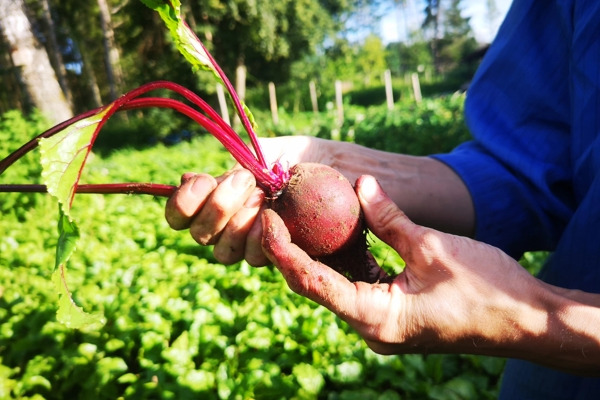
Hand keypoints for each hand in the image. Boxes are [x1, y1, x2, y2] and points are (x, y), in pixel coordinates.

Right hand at [165, 136, 333, 265]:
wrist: (341, 168)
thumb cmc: (301, 157)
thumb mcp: (262, 152)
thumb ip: (226, 166)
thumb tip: (184, 178)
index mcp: (221, 200)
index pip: (182, 215)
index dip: (182, 204)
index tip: (199, 181)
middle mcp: (232, 227)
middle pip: (200, 235)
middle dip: (218, 207)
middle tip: (246, 181)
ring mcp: (254, 243)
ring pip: (224, 251)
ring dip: (238, 224)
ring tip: (264, 198)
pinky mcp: (280, 255)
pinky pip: (256, 257)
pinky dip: (259, 237)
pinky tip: (274, 218)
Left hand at [261, 175, 549, 355]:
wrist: (527, 322)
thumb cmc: (487, 290)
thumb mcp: (431, 247)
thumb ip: (389, 218)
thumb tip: (362, 185)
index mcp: (374, 318)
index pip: (311, 282)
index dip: (284, 249)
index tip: (269, 216)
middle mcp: (370, 327)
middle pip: (316, 285)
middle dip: (294, 248)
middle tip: (279, 210)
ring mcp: (380, 323)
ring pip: (335, 284)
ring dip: (320, 252)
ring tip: (301, 215)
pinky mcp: (392, 313)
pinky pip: (358, 285)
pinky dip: (348, 258)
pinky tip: (341, 229)